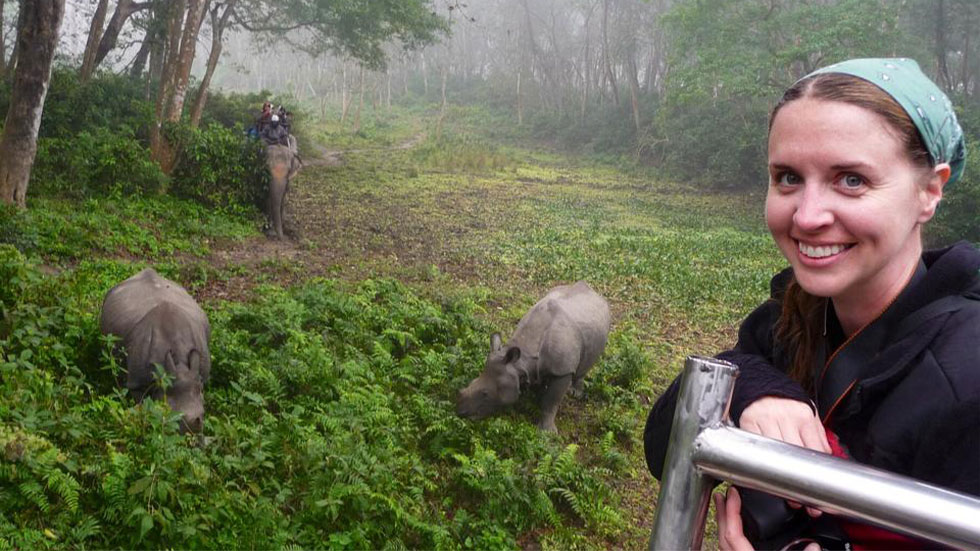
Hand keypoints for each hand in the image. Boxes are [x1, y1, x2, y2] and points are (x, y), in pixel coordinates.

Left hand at [715, 487, 818, 550]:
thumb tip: (815, 545)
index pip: (733, 534)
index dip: (730, 512)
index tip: (732, 493)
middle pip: (723, 535)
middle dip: (722, 513)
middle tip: (722, 494)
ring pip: (725, 543)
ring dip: (724, 523)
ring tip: (726, 507)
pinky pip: (730, 549)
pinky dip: (730, 535)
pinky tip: (736, 529)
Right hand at [739, 396, 829, 515]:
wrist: (760, 387)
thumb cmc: (785, 403)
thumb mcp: (807, 414)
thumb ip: (818, 436)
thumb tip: (827, 460)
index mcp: (803, 415)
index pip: (814, 448)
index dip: (816, 471)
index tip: (818, 489)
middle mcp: (784, 417)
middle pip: (794, 454)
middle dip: (799, 479)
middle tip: (803, 500)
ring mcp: (765, 420)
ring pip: (774, 453)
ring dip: (780, 475)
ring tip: (784, 492)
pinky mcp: (748, 423)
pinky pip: (755, 446)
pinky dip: (761, 461)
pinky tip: (766, 471)